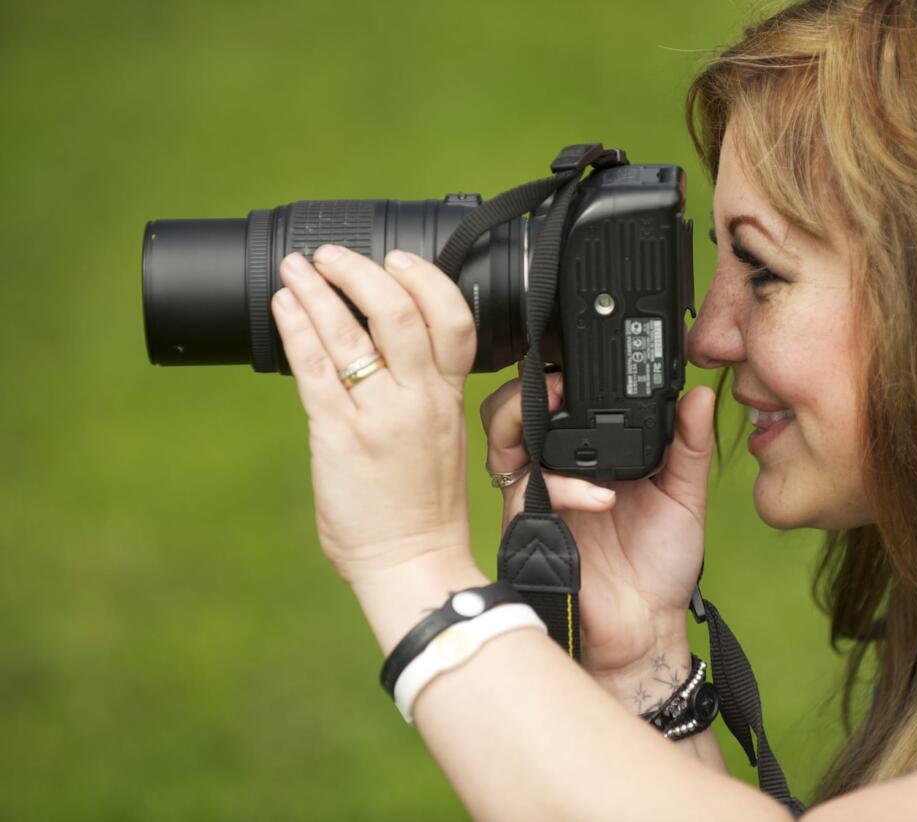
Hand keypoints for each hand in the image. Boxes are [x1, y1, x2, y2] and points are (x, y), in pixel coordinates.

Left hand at [270, 245, 478, 585]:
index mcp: (448, 399)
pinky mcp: (339, 435)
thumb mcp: (442, 438)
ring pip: (351, 333)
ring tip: (297, 267)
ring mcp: (379, 416)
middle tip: (334, 255)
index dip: (427, 280)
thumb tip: (384, 352)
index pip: (454, 321)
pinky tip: (282, 305)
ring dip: (320, 289)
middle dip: (362, 271)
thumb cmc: (425, 507)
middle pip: (400, 312)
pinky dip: (296, 329)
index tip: (401, 258)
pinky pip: (315, 369)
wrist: (413, 562)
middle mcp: (418, 400)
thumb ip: (423, 394)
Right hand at [481, 371, 715, 703]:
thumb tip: (696, 394)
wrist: (647, 627)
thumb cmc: (660, 565)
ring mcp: (538, 499)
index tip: (590, 359)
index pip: (562, 402)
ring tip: (559, 406)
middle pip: (514, 412)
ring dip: (524, 415)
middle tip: (560, 380)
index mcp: (591, 457)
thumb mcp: (685, 495)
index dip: (563, 375)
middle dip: (527, 387)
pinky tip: (602, 497)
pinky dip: (564, 486)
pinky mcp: (531, 530)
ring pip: (502, 441)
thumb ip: (689, 445)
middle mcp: (556, 471)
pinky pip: (527, 493)